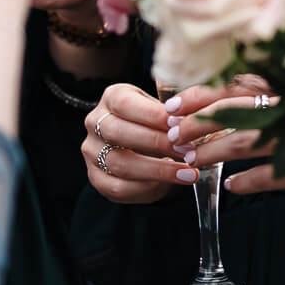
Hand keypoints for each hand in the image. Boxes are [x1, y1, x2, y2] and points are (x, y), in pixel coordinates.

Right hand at [81, 83, 192, 204]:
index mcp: (111, 97)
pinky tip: (168, 185)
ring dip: (157, 170)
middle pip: (119, 133)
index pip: (126, 104)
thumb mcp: (162, 108)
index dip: (153, 115)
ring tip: (187, 172)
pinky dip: (146, 187)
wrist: (143, 149)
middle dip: (157, 143)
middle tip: (187, 150)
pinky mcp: (96, 178)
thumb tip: (193, 111)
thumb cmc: (156, 124)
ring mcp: (91, 151)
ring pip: (119, 163)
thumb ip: (174, 109)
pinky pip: (118, 187)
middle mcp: (94, 122)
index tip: (180, 124)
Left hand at [161, 77, 284, 193]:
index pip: (238, 81)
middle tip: (172, 134)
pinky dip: (251, 180)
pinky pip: (275, 174)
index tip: (172, 103)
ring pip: (248, 140)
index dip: (202, 92)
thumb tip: (238, 88)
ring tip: (192, 160)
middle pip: (236, 109)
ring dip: (215, 149)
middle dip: (199, 122)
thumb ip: (276, 94)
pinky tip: (233, 185)